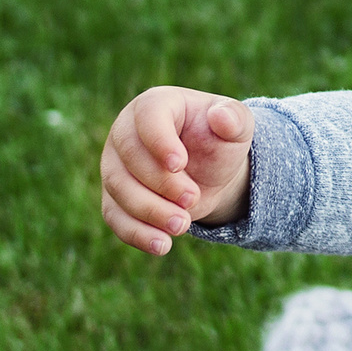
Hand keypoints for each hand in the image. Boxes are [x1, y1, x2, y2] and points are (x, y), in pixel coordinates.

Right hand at [100, 87, 253, 255]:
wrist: (211, 172)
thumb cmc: (220, 142)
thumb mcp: (237, 127)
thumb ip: (234, 119)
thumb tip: (221, 116)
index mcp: (154, 105)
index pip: (147, 116)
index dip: (159, 141)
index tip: (180, 164)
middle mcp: (125, 132)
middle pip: (128, 157)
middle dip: (161, 183)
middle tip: (193, 198)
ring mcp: (115, 165)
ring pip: (118, 189)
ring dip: (149, 211)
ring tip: (183, 225)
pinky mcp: (114, 197)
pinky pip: (114, 216)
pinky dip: (136, 233)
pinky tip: (162, 245)